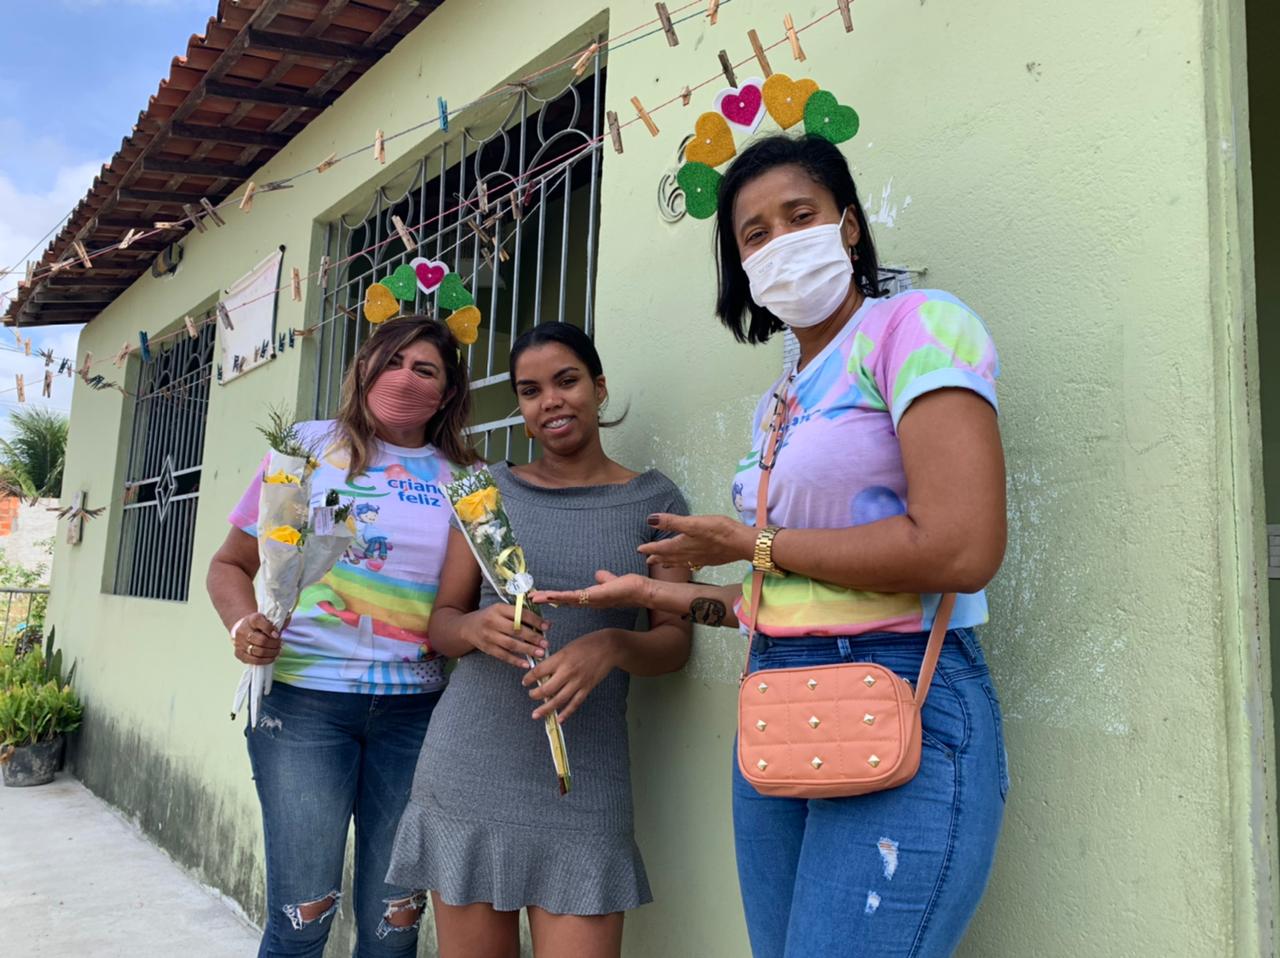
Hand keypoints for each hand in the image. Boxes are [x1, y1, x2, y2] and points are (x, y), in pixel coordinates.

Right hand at [231, 613, 282, 664]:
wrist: (245, 629)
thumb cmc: (260, 625)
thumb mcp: (268, 618)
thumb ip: (278, 620)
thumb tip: (287, 621)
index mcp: (251, 619)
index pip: (259, 622)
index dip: (270, 629)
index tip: (278, 635)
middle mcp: (243, 631)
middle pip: (261, 640)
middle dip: (274, 644)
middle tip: (280, 644)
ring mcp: (240, 643)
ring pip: (258, 651)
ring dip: (271, 653)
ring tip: (277, 651)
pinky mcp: (239, 653)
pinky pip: (254, 660)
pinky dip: (265, 660)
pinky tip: (272, 657)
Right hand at [460, 602, 549, 668]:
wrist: (467, 627)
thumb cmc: (490, 617)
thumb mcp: (501, 610)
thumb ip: (519, 615)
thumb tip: (544, 623)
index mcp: (499, 608)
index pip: (520, 614)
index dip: (535, 620)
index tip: (547, 626)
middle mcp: (492, 621)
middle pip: (516, 630)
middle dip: (533, 637)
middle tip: (546, 643)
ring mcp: (488, 636)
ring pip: (510, 644)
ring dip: (527, 650)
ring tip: (540, 653)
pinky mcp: (487, 648)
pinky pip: (503, 656)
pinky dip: (515, 661)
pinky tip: (526, 664)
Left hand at [521, 631, 617, 721]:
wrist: (608, 647)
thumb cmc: (587, 644)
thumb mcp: (567, 648)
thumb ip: (555, 660)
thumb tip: (542, 672)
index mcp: (560, 658)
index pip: (539, 671)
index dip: (529, 678)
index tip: (525, 682)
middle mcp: (568, 672)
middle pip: (547, 689)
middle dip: (536, 695)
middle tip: (531, 695)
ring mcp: (578, 682)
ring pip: (559, 700)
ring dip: (546, 708)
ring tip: (536, 714)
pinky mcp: (587, 688)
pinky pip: (575, 703)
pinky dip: (566, 713)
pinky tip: (559, 719)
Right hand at [533, 570, 650, 609]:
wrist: (640, 590)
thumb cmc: (628, 588)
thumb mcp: (611, 582)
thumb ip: (605, 579)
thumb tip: (599, 574)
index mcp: (591, 597)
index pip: (570, 597)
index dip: (556, 597)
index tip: (543, 595)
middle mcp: (589, 601)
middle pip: (565, 600)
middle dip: (548, 599)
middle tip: (532, 598)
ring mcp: (591, 599)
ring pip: (567, 599)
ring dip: (550, 598)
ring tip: (535, 597)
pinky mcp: (594, 596)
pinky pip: (575, 597)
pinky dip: (562, 596)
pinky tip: (551, 595)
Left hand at [636, 514, 754, 569]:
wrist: (742, 543)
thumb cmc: (718, 531)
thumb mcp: (693, 523)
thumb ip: (671, 522)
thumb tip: (650, 519)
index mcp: (682, 545)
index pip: (661, 548)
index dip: (650, 548)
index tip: (639, 549)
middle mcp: (689, 555)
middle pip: (669, 557)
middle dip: (657, 557)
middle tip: (646, 559)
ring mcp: (700, 559)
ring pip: (679, 562)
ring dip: (669, 562)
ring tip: (662, 564)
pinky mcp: (710, 559)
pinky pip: (691, 564)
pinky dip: (684, 564)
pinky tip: (688, 563)